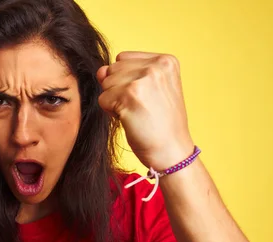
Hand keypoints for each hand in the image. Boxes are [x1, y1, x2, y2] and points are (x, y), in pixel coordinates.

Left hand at [96, 51, 193, 169]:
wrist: (172, 151)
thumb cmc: (160, 124)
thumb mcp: (151, 90)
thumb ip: (125, 74)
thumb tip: (101, 70)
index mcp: (166, 61)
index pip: (123, 58)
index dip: (126, 80)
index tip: (145, 97)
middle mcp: (156, 65)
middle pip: (113, 70)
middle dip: (118, 90)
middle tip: (140, 107)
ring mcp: (143, 79)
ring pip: (106, 84)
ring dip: (114, 102)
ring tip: (136, 113)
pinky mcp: (130, 95)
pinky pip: (103, 99)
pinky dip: (111, 113)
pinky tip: (130, 119)